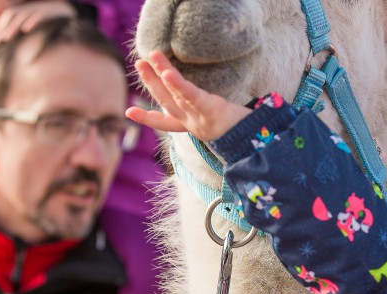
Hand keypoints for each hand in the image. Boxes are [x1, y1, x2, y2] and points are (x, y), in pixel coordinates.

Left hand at [0, 1, 76, 45]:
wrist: (72, 12)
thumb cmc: (54, 22)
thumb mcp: (38, 28)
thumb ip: (26, 34)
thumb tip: (15, 49)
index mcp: (25, 12)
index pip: (7, 18)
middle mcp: (29, 9)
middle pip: (11, 16)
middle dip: (2, 29)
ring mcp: (39, 9)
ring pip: (22, 16)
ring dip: (12, 27)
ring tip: (5, 38)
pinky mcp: (50, 11)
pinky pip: (39, 16)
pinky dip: (32, 22)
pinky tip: (25, 30)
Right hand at [126, 50, 250, 140]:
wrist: (258, 142)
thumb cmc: (241, 130)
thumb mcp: (221, 125)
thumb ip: (210, 116)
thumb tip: (204, 109)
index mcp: (192, 126)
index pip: (165, 122)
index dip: (146, 118)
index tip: (128, 113)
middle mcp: (193, 122)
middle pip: (167, 101)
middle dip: (151, 83)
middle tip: (139, 64)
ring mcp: (200, 117)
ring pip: (176, 94)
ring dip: (161, 75)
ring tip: (150, 58)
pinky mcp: (211, 109)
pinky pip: (191, 95)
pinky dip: (178, 85)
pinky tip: (167, 73)